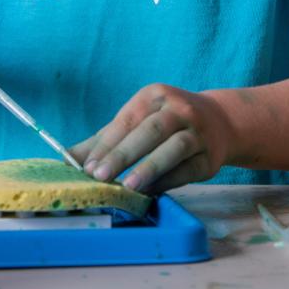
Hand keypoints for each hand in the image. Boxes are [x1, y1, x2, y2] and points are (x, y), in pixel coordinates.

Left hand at [74, 84, 235, 194]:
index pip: (127, 121)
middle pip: (150, 131)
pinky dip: (166, 182)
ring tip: (128, 186)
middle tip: (100, 175)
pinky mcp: (210, 157)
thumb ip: (104, 139)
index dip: (106, 144)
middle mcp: (180, 109)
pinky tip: (148, 192)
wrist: (220, 122)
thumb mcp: (138, 119)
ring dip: (149, 168)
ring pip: (174, 148)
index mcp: (156, 96)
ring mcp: (198, 133)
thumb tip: (67, 159)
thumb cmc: (166, 121)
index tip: (87, 166)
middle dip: (123, 154)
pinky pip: (186, 170)